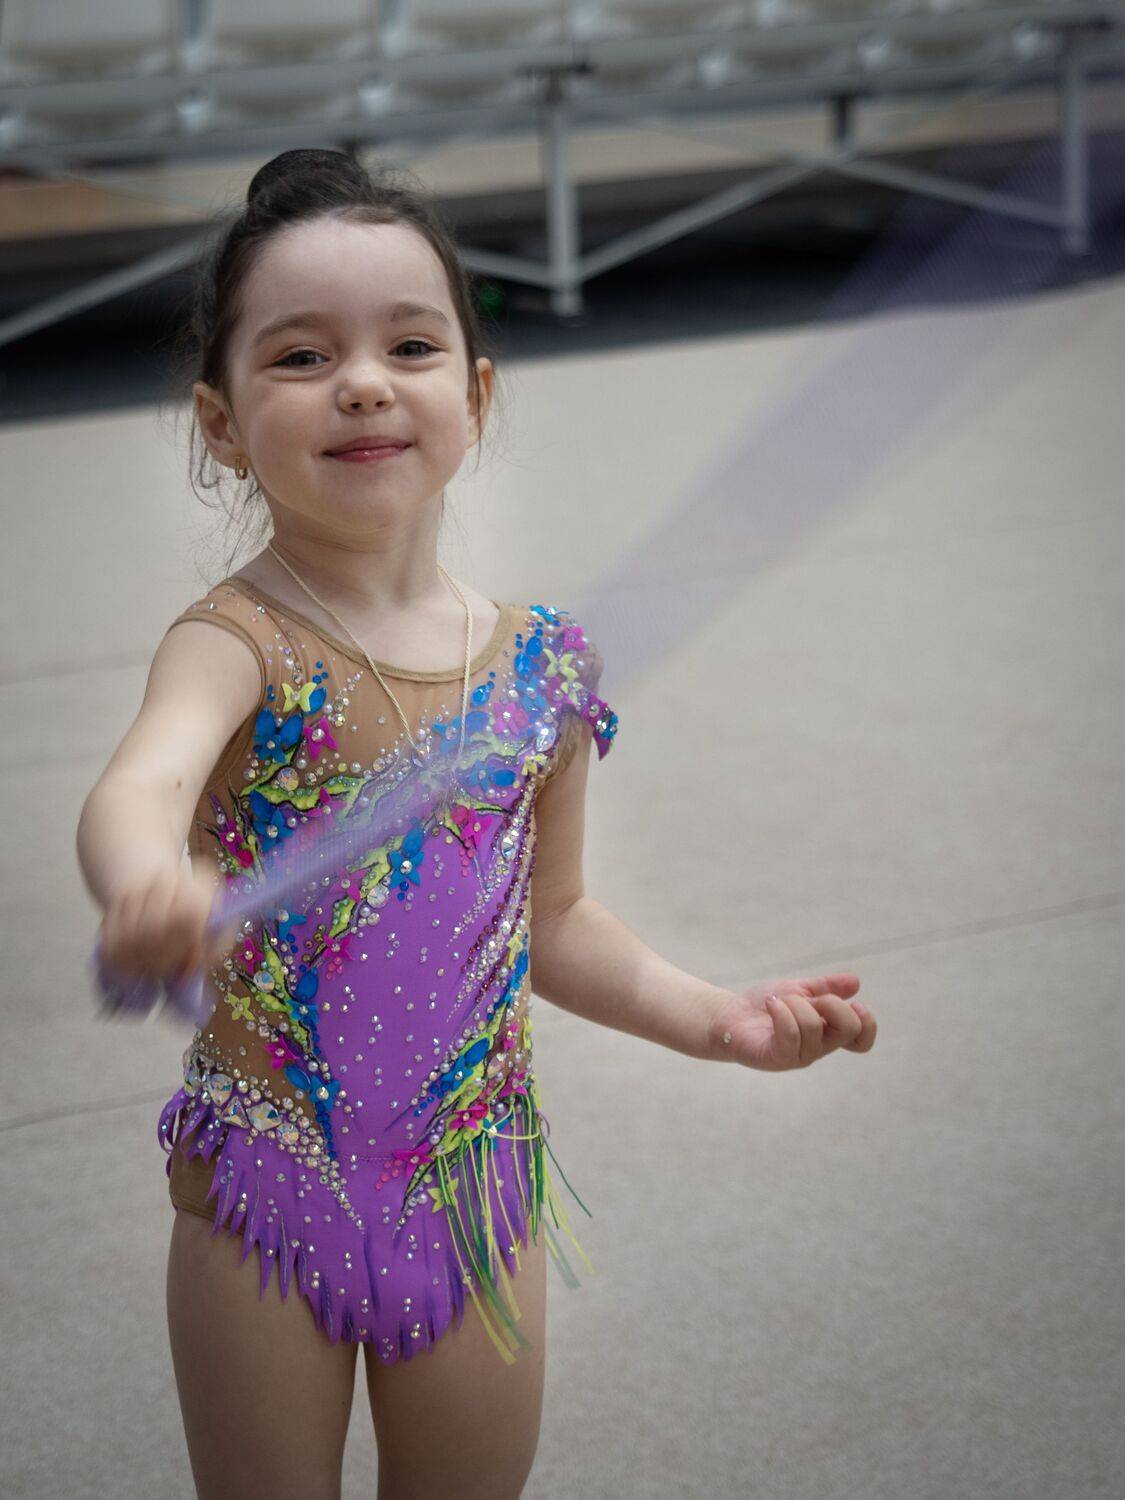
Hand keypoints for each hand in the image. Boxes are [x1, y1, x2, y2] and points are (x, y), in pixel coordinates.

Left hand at [709, 973, 874, 1070]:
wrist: (729, 1014)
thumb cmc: (765, 1005)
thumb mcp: (798, 990)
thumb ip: (826, 987)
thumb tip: (856, 982)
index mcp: (827, 1032)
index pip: (862, 1040)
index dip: (867, 1023)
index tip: (855, 1003)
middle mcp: (817, 1047)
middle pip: (849, 1029)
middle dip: (831, 1003)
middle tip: (807, 998)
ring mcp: (798, 1055)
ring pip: (814, 1025)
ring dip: (794, 1003)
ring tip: (777, 1002)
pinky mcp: (777, 1058)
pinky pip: (790, 1034)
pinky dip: (781, 1011)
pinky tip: (771, 1005)